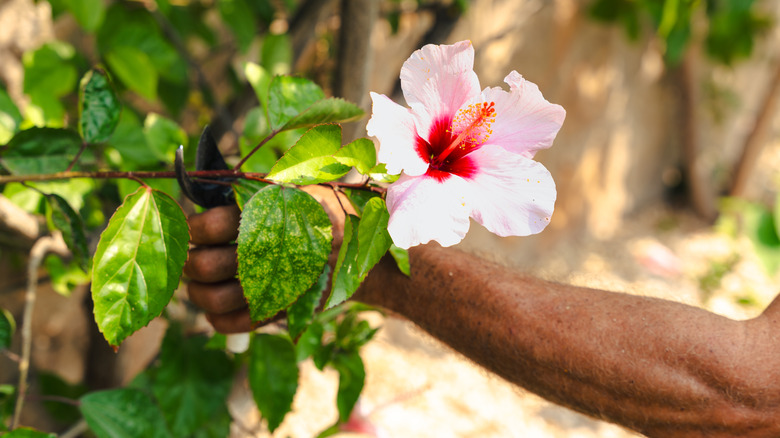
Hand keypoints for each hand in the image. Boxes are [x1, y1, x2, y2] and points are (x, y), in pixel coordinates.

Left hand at [184, 185, 352, 332]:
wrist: (357, 247)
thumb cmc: (318, 209)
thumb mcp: (293, 188)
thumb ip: (254, 192)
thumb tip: (203, 187)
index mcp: (269, 216)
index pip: (211, 227)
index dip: (194, 229)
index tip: (196, 229)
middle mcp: (270, 253)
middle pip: (204, 266)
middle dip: (191, 262)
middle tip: (194, 255)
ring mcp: (275, 286)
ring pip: (213, 299)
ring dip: (198, 292)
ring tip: (201, 282)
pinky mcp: (280, 310)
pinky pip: (233, 323)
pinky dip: (217, 318)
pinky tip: (219, 304)